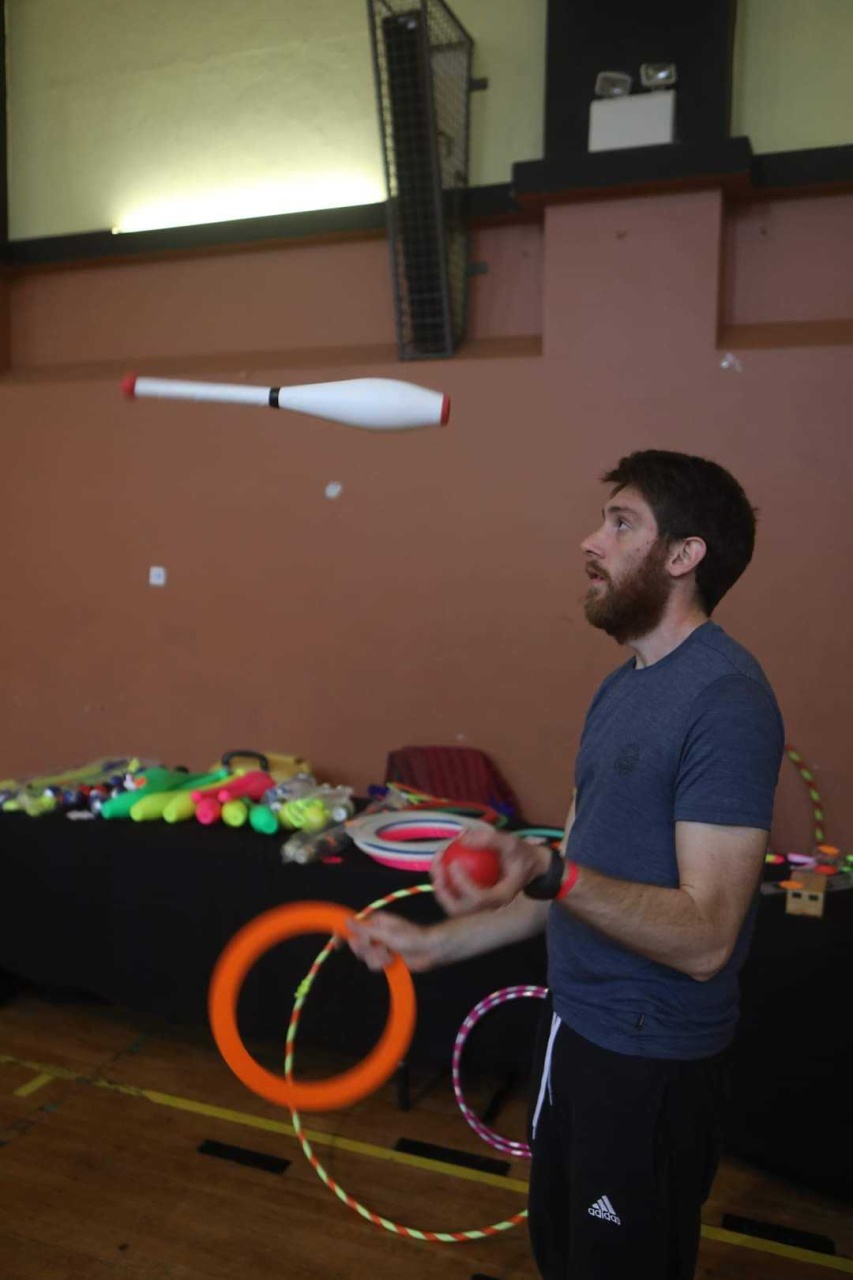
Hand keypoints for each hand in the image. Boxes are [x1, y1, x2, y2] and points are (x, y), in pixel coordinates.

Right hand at [346, 912, 441, 972]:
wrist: (429, 951)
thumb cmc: (410, 937)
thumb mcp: (385, 933)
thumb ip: (364, 930)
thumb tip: (345, 921)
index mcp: (374, 921)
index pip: (352, 925)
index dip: (342, 933)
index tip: (336, 943)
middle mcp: (375, 933)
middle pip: (357, 944)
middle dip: (366, 949)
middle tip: (378, 947)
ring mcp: (380, 946)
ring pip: (365, 957)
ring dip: (376, 958)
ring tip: (390, 955)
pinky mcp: (386, 958)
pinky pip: (374, 964)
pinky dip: (382, 964)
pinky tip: (392, 961)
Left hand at [432, 824, 550, 916]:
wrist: (529, 864)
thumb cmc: (521, 854)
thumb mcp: (511, 842)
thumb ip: (490, 839)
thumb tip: (463, 837)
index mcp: (501, 897)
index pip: (479, 898)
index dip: (462, 884)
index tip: (454, 862)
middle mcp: (488, 907)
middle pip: (458, 908)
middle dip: (442, 890)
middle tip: (438, 865)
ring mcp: (479, 905)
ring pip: (452, 904)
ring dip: (439, 884)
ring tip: (436, 860)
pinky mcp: (472, 899)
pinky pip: (453, 894)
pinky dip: (444, 879)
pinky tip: (440, 860)